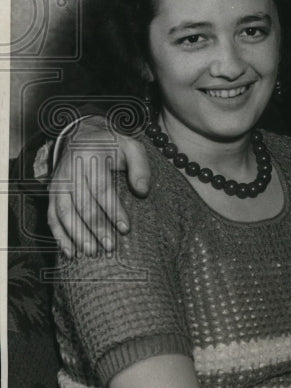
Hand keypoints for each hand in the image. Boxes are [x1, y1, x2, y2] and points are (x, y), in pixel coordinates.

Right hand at [47, 117, 150, 256]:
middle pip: (82, 203)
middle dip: (96, 227)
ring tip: (92, 252)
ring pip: (63, 212)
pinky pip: (51, 216)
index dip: (113, 210)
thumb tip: (142, 191)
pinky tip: (70, 251)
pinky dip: (59, 235)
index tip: (126, 228)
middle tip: (110, 247)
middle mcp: (69, 169)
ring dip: (76, 235)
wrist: (83, 136)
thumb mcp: (131, 147)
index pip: (101, 188)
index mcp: (90, 155)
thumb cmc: (113, 146)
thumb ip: (140, 167)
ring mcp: (58, 182)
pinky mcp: (52, 193)